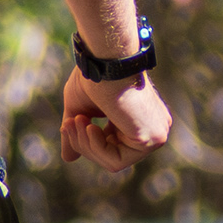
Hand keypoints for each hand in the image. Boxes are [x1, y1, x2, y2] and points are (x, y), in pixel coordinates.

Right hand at [57, 69, 171, 172]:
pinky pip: (116, 161)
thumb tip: (69, 158)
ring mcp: (155, 134)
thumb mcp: (80, 109)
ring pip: (112, 161)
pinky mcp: (152, 138)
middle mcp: (152, 127)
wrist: (105, 60)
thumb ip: (78, 134)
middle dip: (83, 143)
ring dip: (86, 144)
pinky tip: (90, 126)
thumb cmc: (93, 77)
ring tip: (78, 121)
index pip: (111, 147)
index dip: (85, 141)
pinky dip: (96, 147)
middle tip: (68, 124)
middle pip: (112, 156)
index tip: (67, 124)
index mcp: (139, 119)